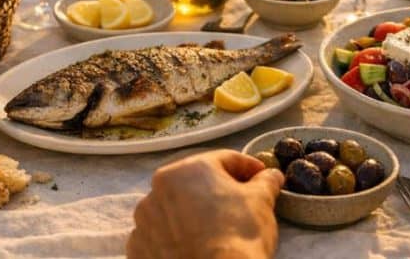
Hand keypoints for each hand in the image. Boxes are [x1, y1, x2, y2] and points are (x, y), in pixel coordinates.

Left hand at [127, 150, 283, 258]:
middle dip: (217, 191)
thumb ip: (265, 182)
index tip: (261, 176)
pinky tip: (194, 248)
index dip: (247, 167)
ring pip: (174, 211)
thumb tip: (271, 175)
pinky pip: (161, 237)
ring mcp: (144, 221)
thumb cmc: (239, 234)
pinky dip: (175, 239)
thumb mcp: (261, 201)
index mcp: (186, 170)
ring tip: (215, 231)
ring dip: (192, 215)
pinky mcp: (139, 249)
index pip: (223, 160)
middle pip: (194, 184)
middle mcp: (157, 190)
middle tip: (241, 203)